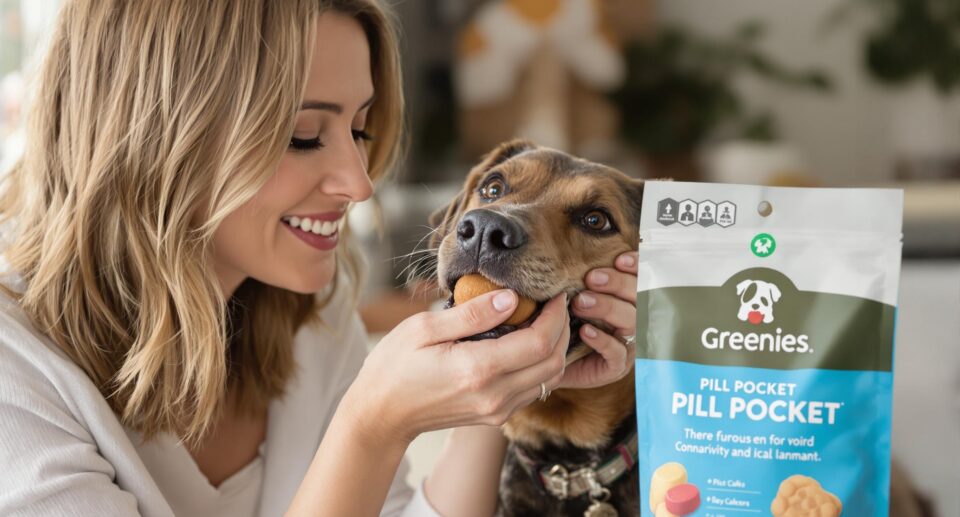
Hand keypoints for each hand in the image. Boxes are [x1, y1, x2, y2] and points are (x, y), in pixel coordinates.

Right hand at [342, 289, 569, 446]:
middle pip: (554, 362)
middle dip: (563, 329)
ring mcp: (497, 410)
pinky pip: (535, 389)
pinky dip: (543, 365)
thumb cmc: (395, 365)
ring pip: (550, 378)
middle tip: (555, 303)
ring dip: (556, 347)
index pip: (540, 342)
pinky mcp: (496, 416)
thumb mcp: (424, 328)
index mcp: (478, 369)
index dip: (556, 315)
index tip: (555, 293)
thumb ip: (472, 313)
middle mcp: (495, 395)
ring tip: (546, 319)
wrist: (381, 414)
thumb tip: (511, 297)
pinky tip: (530, 342)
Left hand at [559, 251, 637, 389]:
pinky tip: (585, 331)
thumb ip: (585, 280)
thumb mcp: (577, 296)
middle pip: (641, 298)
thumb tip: (575, 256)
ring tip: (581, 302)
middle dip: (618, 284)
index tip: (620, 259)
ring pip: (631, 323)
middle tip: (592, 278)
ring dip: (607, 308)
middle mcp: (635, 321)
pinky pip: (617, 353)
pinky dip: (602, 340)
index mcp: (630, 300)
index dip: (638, 268)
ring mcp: (628, 345)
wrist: (552, 360)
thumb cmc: (568, 322)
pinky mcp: (616, 366)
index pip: (644, 280)